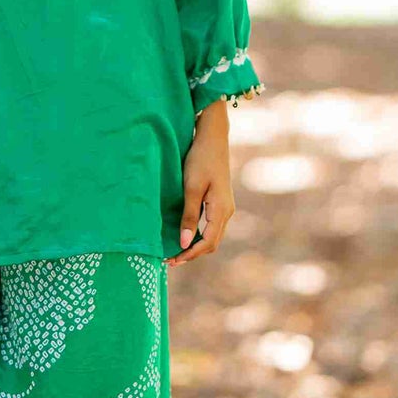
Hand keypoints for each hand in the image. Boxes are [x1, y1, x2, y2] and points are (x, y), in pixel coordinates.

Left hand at [167, 99, 234, 268]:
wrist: (212, 137)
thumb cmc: (201, 159)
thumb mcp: (191, 188)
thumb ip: (189, 216)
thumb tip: (184, 243)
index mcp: (221, 210)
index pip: (207, 243)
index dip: (190, 254)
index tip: (172, 260)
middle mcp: (227, 211)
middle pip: (212, 243)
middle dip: (192, 253)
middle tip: (170, 260)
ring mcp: (225, 206)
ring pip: (212, 235)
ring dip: (195, 245)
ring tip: (175, 250)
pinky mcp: (220, 201)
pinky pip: (211, 225)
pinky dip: (199, 234)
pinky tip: (185, 233)